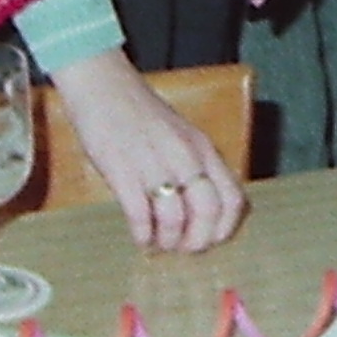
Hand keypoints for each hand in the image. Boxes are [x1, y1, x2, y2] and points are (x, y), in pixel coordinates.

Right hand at [48, 51, 245, 251]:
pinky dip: (143, 235)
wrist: (104, 87)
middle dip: (197, 241)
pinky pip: (141, 215)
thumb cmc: (142, 116)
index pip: (232, 199)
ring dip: (168, 241)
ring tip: (158, 243)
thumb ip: (195, 167)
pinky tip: (140, 238)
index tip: (210, 241)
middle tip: (182, 249)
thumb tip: (203, 212)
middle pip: (208, 212)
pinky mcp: (122, 171)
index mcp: (203, 148)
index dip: (224, 228)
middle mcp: (185, 156)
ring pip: (175, 218)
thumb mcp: (181, 137)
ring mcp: (154, 163)